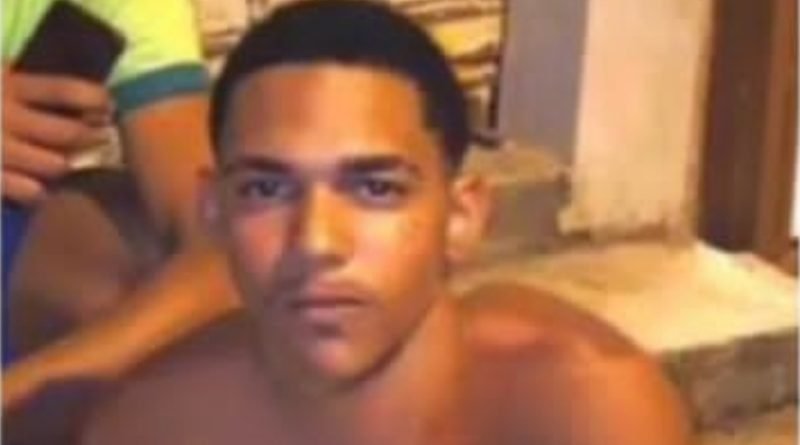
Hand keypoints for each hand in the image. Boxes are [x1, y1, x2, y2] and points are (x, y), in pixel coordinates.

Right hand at [2, 68, 111, 203]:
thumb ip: (21, 84)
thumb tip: (82, 97)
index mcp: (5, 84)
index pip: (61, 90)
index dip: (92, 98)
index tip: (109, 104)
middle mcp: (2, 115)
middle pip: (67, 132)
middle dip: (91, 137)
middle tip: (103, 139)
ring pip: (53, 164)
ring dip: (67, 165)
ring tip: (71, 162)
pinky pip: (26, 190)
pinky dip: (38, 191)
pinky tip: (39, 188)